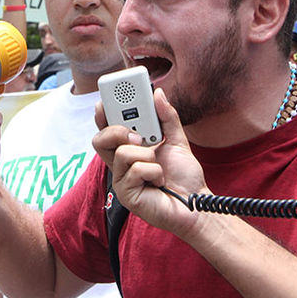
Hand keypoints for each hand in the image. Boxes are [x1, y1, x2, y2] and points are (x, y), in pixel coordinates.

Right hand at [92, 88, 209, 238]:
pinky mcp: (126, 194)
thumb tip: (158, 93)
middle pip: (99, 139)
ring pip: (122, 153)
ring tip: (158, 167)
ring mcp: (120, 180)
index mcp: (128, 149)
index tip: (104, 100)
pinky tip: (159, 182)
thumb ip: (167, 117)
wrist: (197, 204)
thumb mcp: (177, 140)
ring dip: (148, 156)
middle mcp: (119, 164)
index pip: (106, 129)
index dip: (101, 114)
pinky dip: (155, 172)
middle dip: (117, 130)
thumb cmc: (184, 177)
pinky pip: (136, 170)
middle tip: (138, 135)